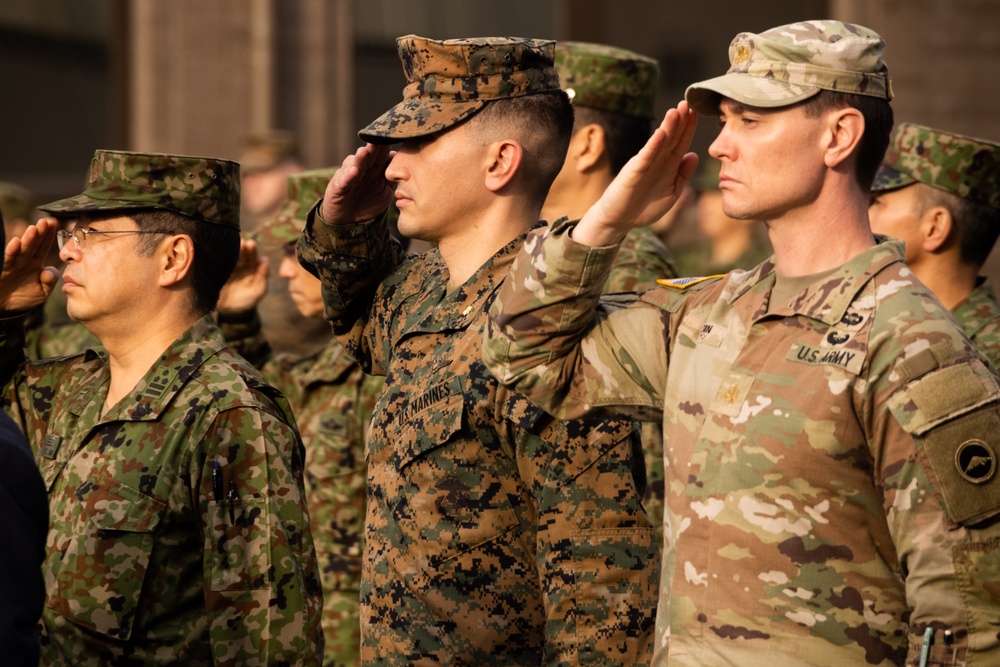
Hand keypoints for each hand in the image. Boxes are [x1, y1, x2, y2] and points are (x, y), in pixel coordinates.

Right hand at [0, 218, 59, 314]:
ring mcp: (15, 263)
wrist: (7, 306)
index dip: (49, 236)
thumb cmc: (26, 297)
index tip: (55, 224)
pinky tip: (16, 242)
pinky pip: (9, 259)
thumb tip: (48, 271)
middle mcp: (26, 260)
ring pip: (22, 249)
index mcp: (37, 262)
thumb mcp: (43, 291)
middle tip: (46, 221)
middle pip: (34, 244)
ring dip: (28, 239)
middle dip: (40, 232)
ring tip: (34, 229)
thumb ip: (50, 281)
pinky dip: (12, 250)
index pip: (44, 246)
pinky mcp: (5, 269)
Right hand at [217, 238, 268, 313]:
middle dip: (240, 247)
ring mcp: (227, 267)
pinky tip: (215, 251)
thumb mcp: (258, 290)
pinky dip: (216, 257)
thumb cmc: (248, 300)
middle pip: (240, 253)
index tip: (250, 244)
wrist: (231, 312)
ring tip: (228, 246)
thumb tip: (265, 260)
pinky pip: (216, 263)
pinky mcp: (216, 271)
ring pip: (228, 256)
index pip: (252, 256)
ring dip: (228, 250)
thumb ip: (263, 276)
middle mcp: (239, 264)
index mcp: (251, 267)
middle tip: (239, 242)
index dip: (251, 250)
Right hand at [319, 143, 394, 224]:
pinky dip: (348, 176)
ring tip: (364, 151)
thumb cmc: (369, 203)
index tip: (395, 137)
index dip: (387, 146)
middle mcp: (362, 168)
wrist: (351, 222)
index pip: (382, 153)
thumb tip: (404, 161)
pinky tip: (354, 171)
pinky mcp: (338, 187)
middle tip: (379, 138)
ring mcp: (349, 175)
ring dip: (360, 158)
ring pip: (355, 164)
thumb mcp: (387, 191)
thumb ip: (395, 178)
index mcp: (375, 167)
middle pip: (369, 155)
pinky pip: (344, 180)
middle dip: (374, 147)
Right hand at [575, 101, 699, 246]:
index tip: (697, 112)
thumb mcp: (672, 192)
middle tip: (688, 102)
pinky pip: (646, 157)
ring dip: (668, 127)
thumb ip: (683, 175)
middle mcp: (658, 160)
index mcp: (669, 165)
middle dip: (680, 121)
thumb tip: (694, 155)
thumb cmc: (645, 207)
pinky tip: (661, 133)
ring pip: (660, 143)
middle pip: (671, 137)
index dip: (688, 128)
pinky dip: (653, 145)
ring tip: (676, 111)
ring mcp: (645, 164)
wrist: (620, 220)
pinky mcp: (634, 172)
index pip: (681, 142)